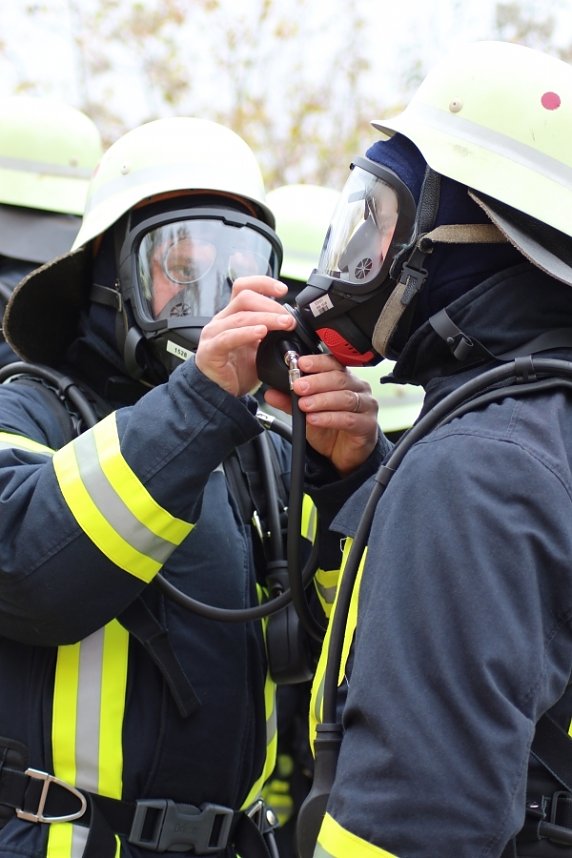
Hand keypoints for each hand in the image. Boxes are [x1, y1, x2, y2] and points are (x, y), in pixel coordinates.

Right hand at [195, 276, 295, 395]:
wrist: (220, 393)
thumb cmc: (237, 370)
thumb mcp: (260, 347)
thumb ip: (270, 333)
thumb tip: (292, 323)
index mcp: (232, 315)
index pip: (243, 288)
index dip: (263, 283)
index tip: (283, 290)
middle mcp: (221, 320)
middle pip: (244, 298)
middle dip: (271, 305)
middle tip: (289, 318)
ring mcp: (213, 334)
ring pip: (240, 316)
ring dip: (266, 318)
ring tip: (284, 324)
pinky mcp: (210, 350)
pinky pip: (228, 337)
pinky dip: (246, 333)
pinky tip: (261, 333)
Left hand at [264, 353, 378, 476]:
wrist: (344, 454)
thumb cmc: (330, 428)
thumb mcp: (306, 412)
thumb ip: (290, 401)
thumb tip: (270, 393)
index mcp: (345, 379)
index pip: (333, 364)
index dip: (317, 362)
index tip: (300, 364)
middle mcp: (358, 388)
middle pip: (339, 379)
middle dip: (316, 382)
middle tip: (298, 386)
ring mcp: (366, 406)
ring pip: (345, 397)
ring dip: (322, 400)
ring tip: (304, 405)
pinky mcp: (367, 425)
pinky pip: (349, 419)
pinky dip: (330, 418)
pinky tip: (315, 419)